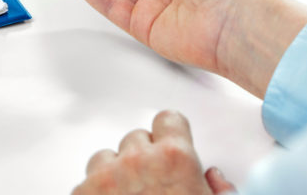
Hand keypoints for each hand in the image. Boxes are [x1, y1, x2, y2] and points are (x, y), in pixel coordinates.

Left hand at [73, 110, 235, 194]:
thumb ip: (220, 192)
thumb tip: (213, 178)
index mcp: (175, 159)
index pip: (168, 119)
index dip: (171, 135)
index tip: (171, 147)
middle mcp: (136, 161)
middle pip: (135, 139)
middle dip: (143, 159)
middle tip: (153, 187)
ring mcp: (104, 178)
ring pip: (105, 158)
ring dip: (115, 174)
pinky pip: (85, 183)